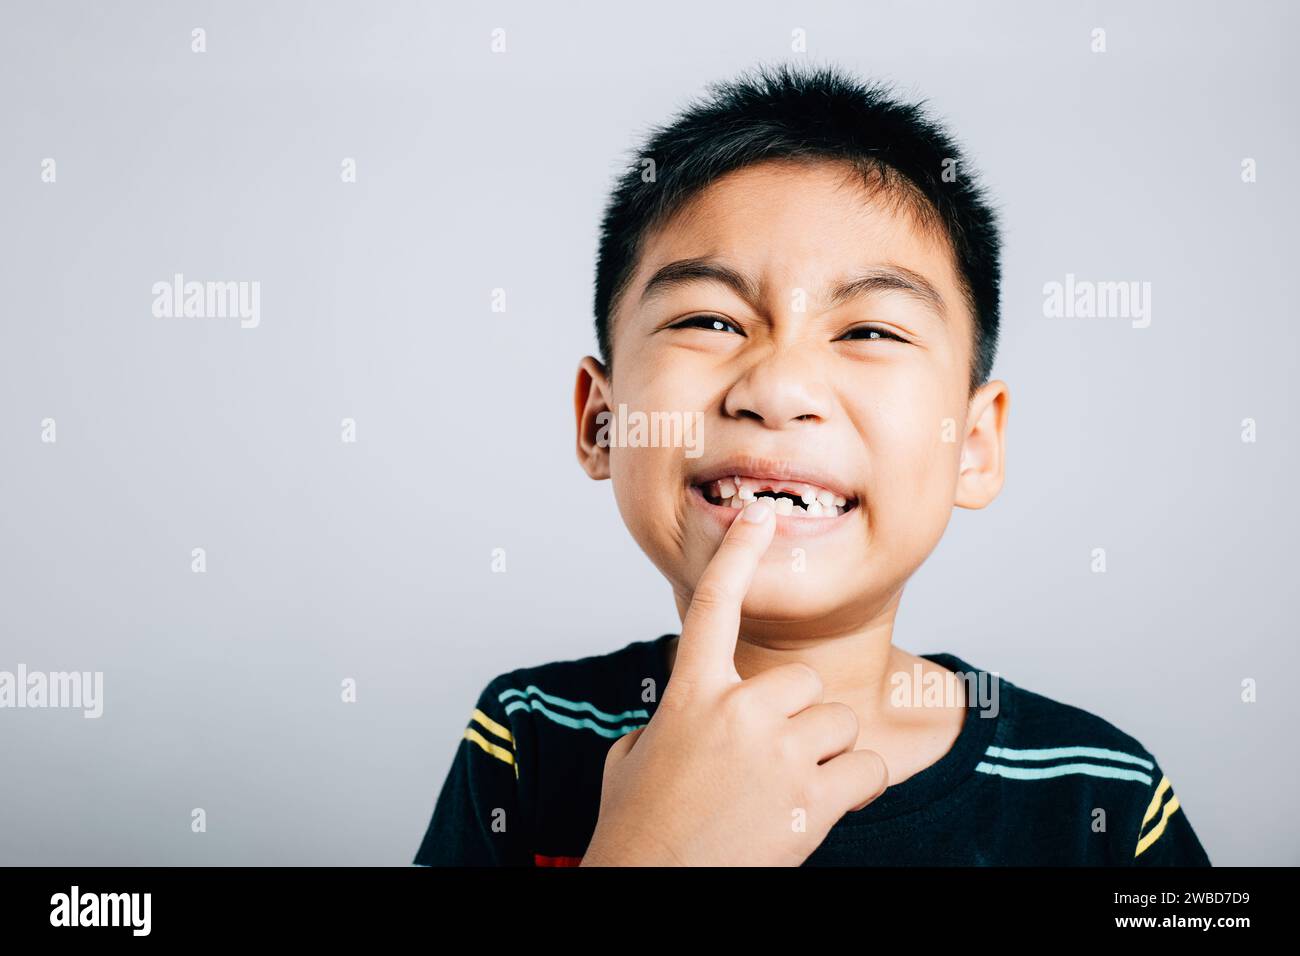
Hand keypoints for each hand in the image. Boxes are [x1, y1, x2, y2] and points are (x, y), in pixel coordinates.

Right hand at [580, 498, 888, 865]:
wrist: (646, 888)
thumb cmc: (637, 829)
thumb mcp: (634, 756)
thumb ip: (673, 720)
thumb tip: (697, 717)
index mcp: (689, 695)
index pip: (714, 606)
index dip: (738, 555)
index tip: (759, 516)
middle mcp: (736, 713)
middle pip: (803, 681)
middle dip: (797, 717)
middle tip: (770, 760)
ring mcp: (777, 755)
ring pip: (839, 722)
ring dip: (824, 754)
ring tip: (788, 792)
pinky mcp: (812, 801)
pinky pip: (867, 768)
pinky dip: (856, 787)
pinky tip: (822, 808)